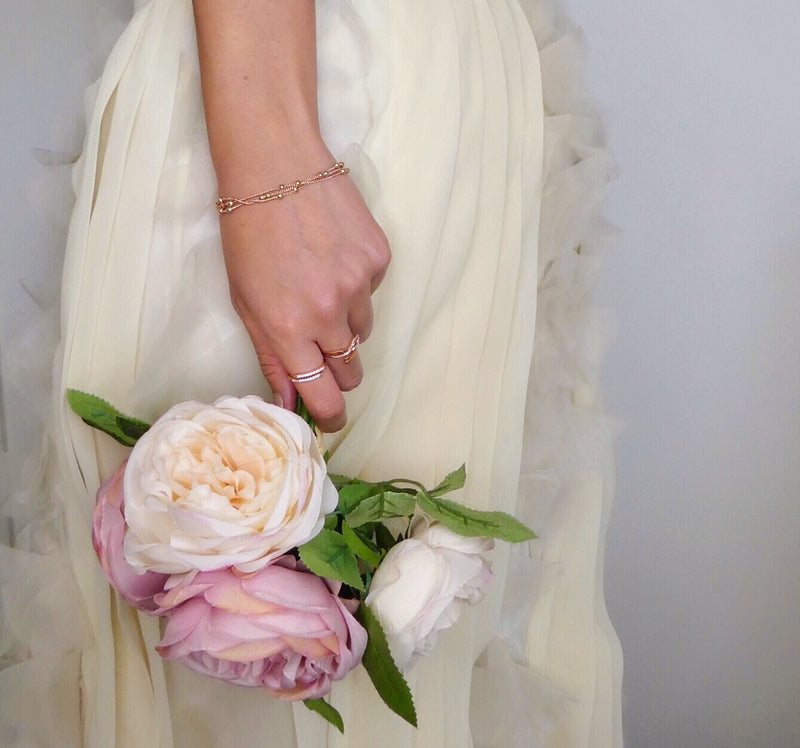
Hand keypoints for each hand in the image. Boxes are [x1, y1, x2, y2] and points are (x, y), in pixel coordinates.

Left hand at [219, 157, 389, 431]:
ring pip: (363, 331)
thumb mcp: (245, 302)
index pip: (323, 397)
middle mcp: (328, 315)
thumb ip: (272, 356)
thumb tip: (289, 401)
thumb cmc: (247, 233)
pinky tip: (334, 256)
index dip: (331, 415)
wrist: (275, 165)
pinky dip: (356, 284)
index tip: (332, 418)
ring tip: (320, 285)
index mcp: (288, 330)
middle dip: (338, 370)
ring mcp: (358, 286)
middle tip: (321, 345)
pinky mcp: (378, 260)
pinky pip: (372, 291)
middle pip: (351, 371)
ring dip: (345, 322)